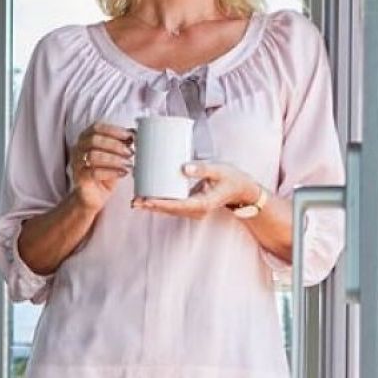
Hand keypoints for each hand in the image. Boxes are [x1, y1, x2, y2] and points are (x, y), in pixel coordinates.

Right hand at [70, 122, 133, 212]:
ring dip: (114, 159)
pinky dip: (111, 172)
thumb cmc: (104, 173)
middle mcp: (78, 148)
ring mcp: (77, 163)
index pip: (96, 128)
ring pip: (93, 156)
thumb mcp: (114, 156)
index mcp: (85, 138)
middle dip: (115, 145)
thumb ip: (121, 144)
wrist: (93, 196)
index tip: (129, 136)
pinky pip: (94, 173)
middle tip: (130, 152)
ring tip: (128, 164)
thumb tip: (134, 134)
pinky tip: (122, 173)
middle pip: (94, 140)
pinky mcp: (80, 178)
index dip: (113, 130)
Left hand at [131, 161, 259, 218]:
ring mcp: (194, 210)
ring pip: (170, 210)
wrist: (242, 189)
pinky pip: (173, 207)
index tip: (147, 200)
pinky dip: (160, 204)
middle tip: (134, 200)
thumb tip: (184, 167)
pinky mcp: (192, 207)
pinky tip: (148, 199)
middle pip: (170, 210)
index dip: (161, 204)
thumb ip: (203, 168)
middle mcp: (197, 210)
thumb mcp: (220, 170)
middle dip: (152, 206)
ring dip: (153, 206)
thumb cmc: (232, 178)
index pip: (178, 205)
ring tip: (135, 200)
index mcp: (204, 204)